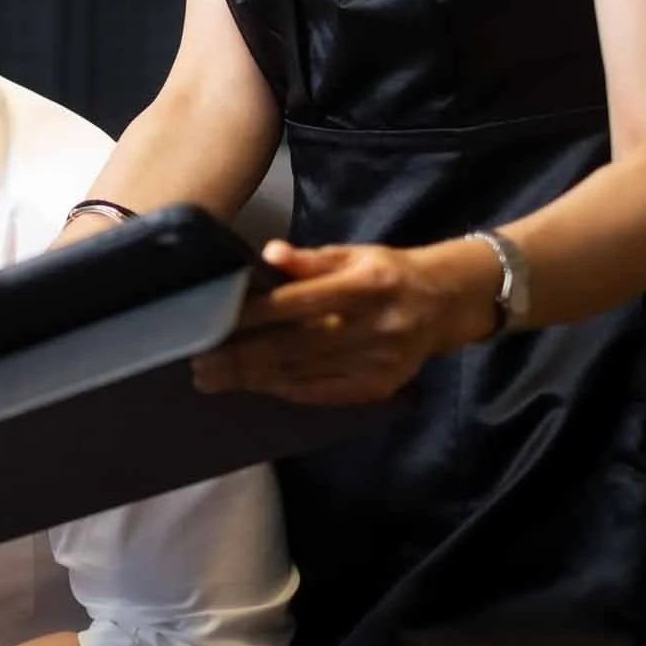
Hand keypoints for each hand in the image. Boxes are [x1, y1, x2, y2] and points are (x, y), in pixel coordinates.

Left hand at [191, 237, 497, 404]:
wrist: (446, 304)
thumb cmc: (386, 273)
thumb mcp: (353, 254)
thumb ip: (309, 260)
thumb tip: (269, 253)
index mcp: (367, 285)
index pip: (298, 302)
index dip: (252, 314)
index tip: (213, 320)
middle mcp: (376, 327)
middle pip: (295, 346)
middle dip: (242, 356)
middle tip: (200, 362)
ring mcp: (380, 362)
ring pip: (304, 374)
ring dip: (254, 378)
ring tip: (213, 378)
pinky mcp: (380, 387)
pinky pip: (323, 393)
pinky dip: (285, 389)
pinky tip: (255, 386)